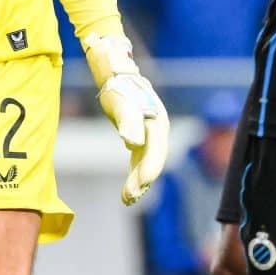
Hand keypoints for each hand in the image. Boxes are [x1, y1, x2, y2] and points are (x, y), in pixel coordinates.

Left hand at [83, 33, 168, 204]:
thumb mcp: (122, 104)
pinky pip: (140, 161)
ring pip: (147, 164)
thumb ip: (128, 122)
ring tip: (127, 200)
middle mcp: (158, 131)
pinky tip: (128, 192)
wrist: (117, 74)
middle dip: (142, 181)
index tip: (137, 186)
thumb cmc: (119, 88)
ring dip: (138, 182)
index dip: (148, 171)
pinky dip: (134, 176)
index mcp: (157, 123)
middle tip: (128, 198)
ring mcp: (151, 135)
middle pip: (153, 161)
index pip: (156, 152)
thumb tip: (132, 143)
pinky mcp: (141, 139)